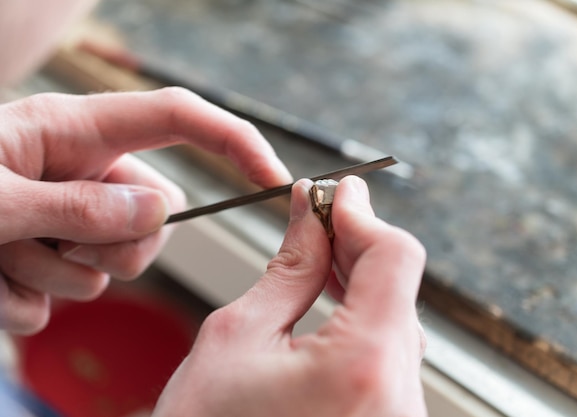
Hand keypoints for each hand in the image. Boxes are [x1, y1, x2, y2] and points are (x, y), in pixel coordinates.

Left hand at [0, 87, 290, 333]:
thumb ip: (77, 206)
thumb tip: (157, 214)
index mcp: (74, 131)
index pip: (177, 118)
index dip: (234, 140)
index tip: (273, 179)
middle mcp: (83, 169)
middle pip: (158, 214)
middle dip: (117, 248)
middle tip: (50, 250)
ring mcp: (71, 215)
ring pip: (118, 261)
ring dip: (59, 277)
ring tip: (0, 257)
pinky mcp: (53, 255)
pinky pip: (74, 292)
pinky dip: (29, 302)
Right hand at [154, 176, 427, 416]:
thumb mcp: (236, 338)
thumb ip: (288, 268)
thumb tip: (310, 214)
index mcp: (363, 366)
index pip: (395, 258)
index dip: (364, 216)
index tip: (339, 194)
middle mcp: (399, 399)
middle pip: (400, 287)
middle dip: (358, 244)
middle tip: (319, 216)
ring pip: (397, 320)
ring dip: (361, 281)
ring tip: (319, 256)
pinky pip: (391, 356)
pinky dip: (365, 320)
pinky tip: (333, 303)